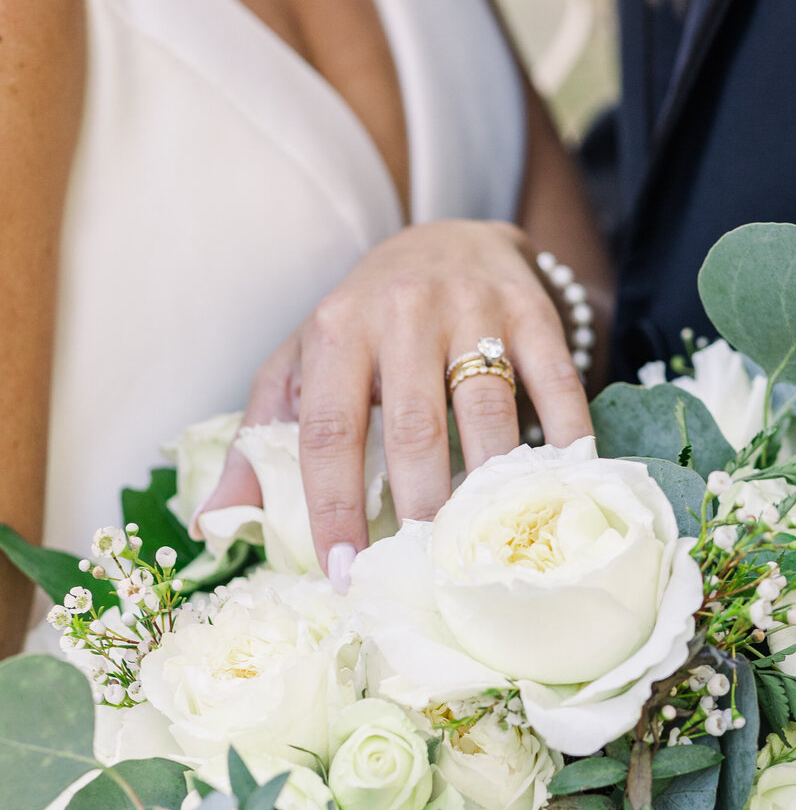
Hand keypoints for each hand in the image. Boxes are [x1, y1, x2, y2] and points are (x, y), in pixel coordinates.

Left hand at [201, 221, 592, 582]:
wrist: (450, 236)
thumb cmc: (366, 319)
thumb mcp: (302, 361)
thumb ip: (260, 436)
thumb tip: (214, 522)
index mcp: (337, 330)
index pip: (329, 431)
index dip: (333, 507)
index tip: (344, 573)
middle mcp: (403, 313)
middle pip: (413, 426)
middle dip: (419, 506)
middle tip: (424, 569)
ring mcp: (474, 308)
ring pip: (486, 407)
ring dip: (489, 483)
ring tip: (486, 543)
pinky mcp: (533, 311)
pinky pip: (556, 382)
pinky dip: (566, 436)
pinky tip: (563, 483)